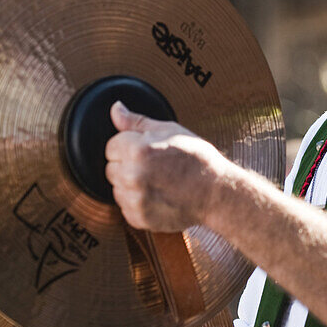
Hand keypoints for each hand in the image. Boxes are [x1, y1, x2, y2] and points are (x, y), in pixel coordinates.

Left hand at [104, 102, 227, 231]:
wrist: (216, 192)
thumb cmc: (196, 158)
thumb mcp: (168, 130)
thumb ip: (135, 122)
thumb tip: (115, 108)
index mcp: (137, 150)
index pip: (111, 146)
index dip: (129, 146)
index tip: (147, 151)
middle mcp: (132, 176)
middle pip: (111, 169)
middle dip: (127, 166)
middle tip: (154, 167)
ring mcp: (135, 200)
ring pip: (117, 189)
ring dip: (130, 186)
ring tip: (157, 183)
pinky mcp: (139, 218)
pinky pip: (126, 208)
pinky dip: (137, 204)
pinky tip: (157, 197)